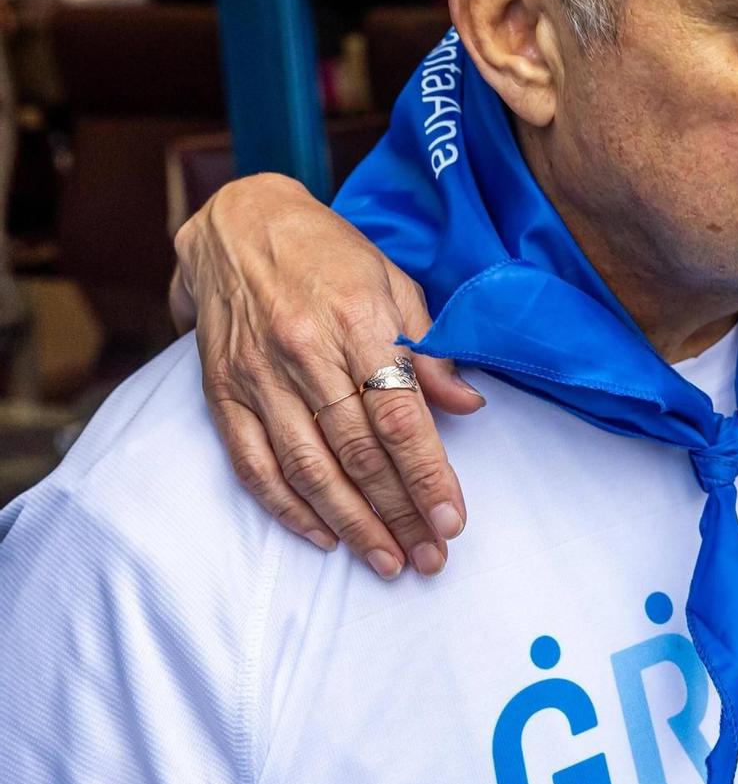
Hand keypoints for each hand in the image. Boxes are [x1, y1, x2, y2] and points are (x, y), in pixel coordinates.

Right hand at [172, 174, 485, 577]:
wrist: (239, 225)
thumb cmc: (330, 254)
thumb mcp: (394, 283)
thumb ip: (430, 348)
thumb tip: (469, 406)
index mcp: (355, 321)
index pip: (399, 414)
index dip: (427, 473)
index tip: (452, 520)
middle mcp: (304, 353)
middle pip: (358, 451)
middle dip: (398, 512)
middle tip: (431, 556)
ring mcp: (258, 377)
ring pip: (308, 468)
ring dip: (351, 523)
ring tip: (387, 559)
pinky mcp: (222, 393)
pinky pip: (254, 464)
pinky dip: (288, 508)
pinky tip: (323, 535)